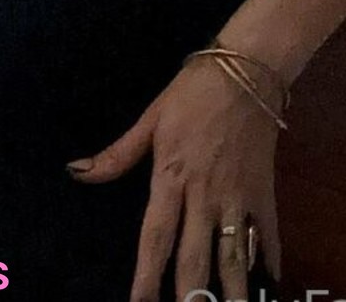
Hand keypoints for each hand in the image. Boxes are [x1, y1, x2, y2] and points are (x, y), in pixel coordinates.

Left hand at [65, 54, 283, 300]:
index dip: (146, 274)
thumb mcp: (152, 117)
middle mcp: (205, 193)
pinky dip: (268, 260)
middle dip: (190, 295)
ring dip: (231, 289)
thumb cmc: (194, 92)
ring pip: (234, 253)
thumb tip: (76, 170)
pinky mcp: (263, 190)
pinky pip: (266, 232)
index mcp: (173, 176)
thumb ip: (118, 153)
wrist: (248, 67)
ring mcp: (237, 194)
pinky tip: (268, 284)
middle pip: (195, 255)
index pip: (156, 235)